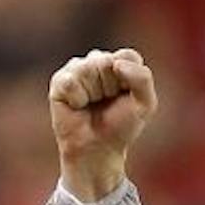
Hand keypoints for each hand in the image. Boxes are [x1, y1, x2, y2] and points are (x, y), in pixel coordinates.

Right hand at [48, 47, 158, 202]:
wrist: (98, 148)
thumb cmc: (121, 126)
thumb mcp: (145, 104)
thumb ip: (143, 79)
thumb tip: (115, 63)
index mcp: (121, 64)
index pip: (127, 56)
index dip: (128, 80)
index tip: (126, 96)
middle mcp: (98, 61)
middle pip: (106, 61)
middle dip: (110, 87)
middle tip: (107, 102)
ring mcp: (77, 69)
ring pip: (87, 69)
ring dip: (94, 93)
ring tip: (92, 104)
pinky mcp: (59, 80)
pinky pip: (70, 81)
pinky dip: (77, 98)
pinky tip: (77, 105)